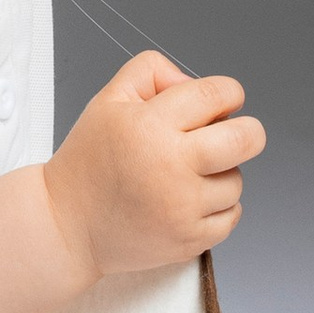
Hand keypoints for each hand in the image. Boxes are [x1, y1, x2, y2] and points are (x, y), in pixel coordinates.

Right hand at [43, 50, 264, 279]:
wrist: (66, 227)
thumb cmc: (89, 160)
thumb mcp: (109, 99)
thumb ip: (152, 71)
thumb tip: (193, 82)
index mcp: (151, 125)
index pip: (217, 94)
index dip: (228, 93)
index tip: (220, 102)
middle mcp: (171, 166)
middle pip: (247, 138)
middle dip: (245, 130)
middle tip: (224, 134)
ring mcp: (182, 208)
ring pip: (237, 180)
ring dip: (221, 173)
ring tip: (188, 174)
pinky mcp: (188, 241)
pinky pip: (232, 216)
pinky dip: (219, 207)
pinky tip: (190, 200)